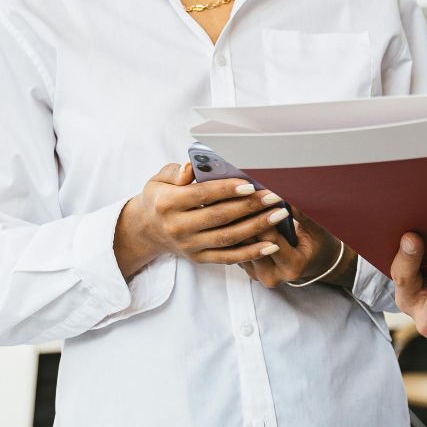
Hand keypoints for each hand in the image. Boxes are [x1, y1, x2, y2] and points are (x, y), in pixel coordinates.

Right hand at [117, 163, 340, 286]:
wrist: (146, 229)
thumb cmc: (160, 197)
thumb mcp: (158, 179)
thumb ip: (176, 172)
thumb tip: (191, 168)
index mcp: (167, 203)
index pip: (201, 195)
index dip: (227, 190)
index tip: (251, 184)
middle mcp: (178, 227)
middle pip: (219, 217)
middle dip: (250, 207)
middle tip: (275, 197)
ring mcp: (189, 245)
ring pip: (228, 238)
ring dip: (257, 228)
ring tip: (279, 215)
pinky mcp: (199, 258)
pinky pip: (228, 258)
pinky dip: (251, 253)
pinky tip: (272, 245)